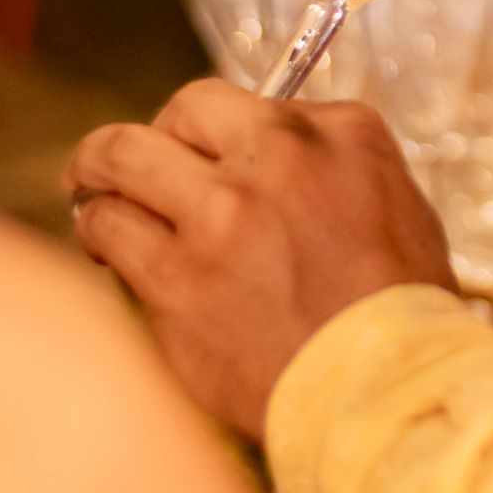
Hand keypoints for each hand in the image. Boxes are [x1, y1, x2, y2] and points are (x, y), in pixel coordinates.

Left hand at [66, 84, 457, 442]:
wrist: (386, 391)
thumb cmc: (402, 313)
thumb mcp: (399, 206)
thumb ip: (331, 166)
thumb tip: (268, 162)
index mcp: (340, 133)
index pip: (247, 102)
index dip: (205, 129)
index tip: (192, 153)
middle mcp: (278, 158)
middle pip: (180, 112)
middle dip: (150, 135)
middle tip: (124, 162)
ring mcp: (222, 214)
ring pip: (122, 158)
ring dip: (100, 174)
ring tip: (91, 195)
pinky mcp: (177, 277)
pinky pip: (109, 228)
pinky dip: (98, 232)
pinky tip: (101, 247)